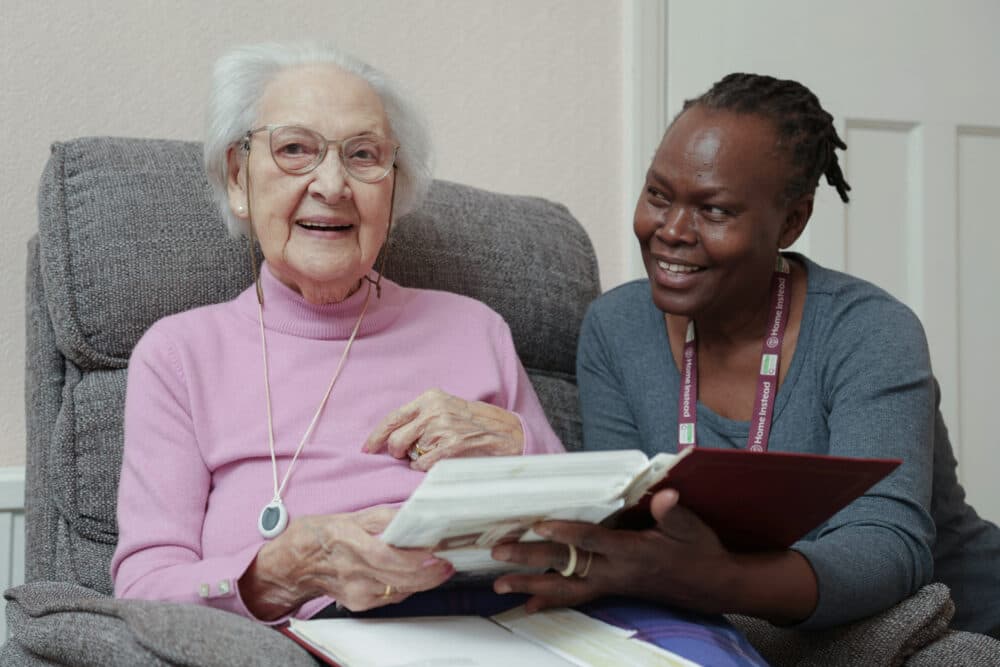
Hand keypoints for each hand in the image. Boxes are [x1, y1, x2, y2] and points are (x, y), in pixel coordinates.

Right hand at [239, 506, 453, 619]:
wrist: (293, 566)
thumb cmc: (320, 535)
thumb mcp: (350, 516)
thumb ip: (383, 517)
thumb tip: (414, 514)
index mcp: (347, 541)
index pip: (383, 556)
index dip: (412, 559)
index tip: (435, 554)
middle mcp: (351, 570)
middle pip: (397, 578)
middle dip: (428, 572)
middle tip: (448, 561)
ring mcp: (355, 591)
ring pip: (399, 590)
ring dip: (424, 580)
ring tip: (441, 566)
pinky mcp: (358, 603)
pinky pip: (392, 597)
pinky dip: (409, 587)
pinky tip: (419, 576)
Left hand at [363, 388, 524, 470]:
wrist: (506, 434)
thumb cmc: (473, 424)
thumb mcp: (447, 408)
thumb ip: (420, 416)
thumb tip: (390, 435)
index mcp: (430, 398)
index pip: (393, 418)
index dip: (376, 436)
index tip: (367, 448)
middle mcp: (433, 412)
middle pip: (395, 440)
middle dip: (396, 452)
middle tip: (407, 454)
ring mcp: (442, 430)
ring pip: (408, 455)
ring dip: (416, 459)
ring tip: (434, 453)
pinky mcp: (450, 449)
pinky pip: (421, 465)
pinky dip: (425, 468)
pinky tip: (439, 461)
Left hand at [491, 489, 738, 613]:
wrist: (713, 586)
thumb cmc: (700, 552)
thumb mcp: (690, 528)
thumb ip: (672, 513)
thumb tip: (663, 496)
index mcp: (633, 553)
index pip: (592, 541)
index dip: (565, 532)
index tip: (538, 525)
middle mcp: (616, 572)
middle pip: (567, 567)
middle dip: (531, 561)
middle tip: (499, 555)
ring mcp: (612, 584)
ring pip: (564, 588)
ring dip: (531, 585)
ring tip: (499, 585)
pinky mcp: (612, 589)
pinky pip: (576, 597)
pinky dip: (550, 601)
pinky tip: (528, 605)